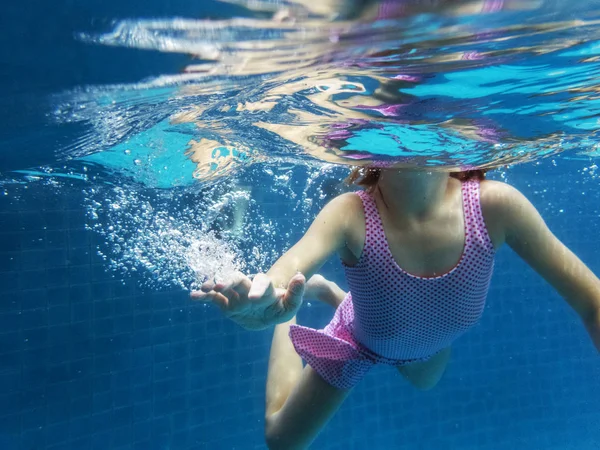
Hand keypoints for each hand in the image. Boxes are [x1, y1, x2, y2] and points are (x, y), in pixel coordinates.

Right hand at [190, 272, 305, 329]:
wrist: (267, 313)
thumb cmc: (280, 307)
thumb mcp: (291, 305)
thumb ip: (296, 292)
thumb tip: (300, 276)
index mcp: (266, 288)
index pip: (263, 284)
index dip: (259, 288)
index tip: (254, 298)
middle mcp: (248, 288)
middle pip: (238, 280)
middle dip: (230, 281)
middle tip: (220, 285)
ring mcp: (236, 296)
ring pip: (224, 287)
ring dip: (214, 285)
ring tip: (204, 287)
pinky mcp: (226, 304)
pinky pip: (213, 299)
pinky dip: (204, 297)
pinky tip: (194, 295)